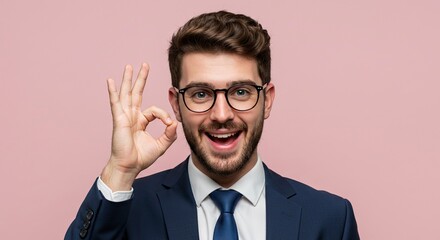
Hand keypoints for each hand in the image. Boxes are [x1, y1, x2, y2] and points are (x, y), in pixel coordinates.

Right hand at [101, 64, 177, 190]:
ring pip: (126, 94)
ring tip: (129, 67)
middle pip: (136, 93)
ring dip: (128, 80)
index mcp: (140, 121)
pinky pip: (115, 103)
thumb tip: (175, 122)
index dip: (163, 115)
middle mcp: (131, 116)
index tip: (169, 124)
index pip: (154, 110)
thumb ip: (169, 134)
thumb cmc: (141, 158)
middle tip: (144, 65)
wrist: (129, 167)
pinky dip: (112, 92)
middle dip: (141, 79)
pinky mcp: (119, 120)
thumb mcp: (161, 145)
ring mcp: (124, 117)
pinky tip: (110, 81)